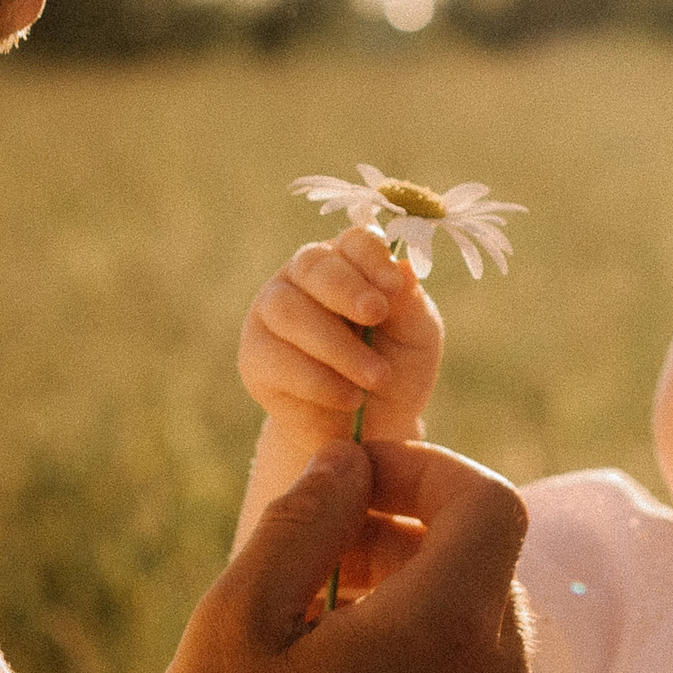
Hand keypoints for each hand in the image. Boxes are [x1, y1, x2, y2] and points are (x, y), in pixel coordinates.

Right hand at [125, 439, 537, 672]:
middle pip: (490, 567)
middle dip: (415, 534)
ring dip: (422, 602)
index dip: (429, 470)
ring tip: (327, 623)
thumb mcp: (235, 623)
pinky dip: (432, 666)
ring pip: (486, 632)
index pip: (490, 505)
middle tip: (326, 551)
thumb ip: (302, 523)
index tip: (359, 478)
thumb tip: (349, 463)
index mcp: (444, 636)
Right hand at [242, 226, 443, 468]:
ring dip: (336, 345)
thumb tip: (403, 268)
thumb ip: (410, 304)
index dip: (371, 257)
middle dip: (346, 290)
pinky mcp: (255, 358)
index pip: (353, 240)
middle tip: (377, 315)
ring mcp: (271, 314)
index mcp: (348, 263)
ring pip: (288, 310)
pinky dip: (318, 380)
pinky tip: (348, 398)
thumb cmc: (397, 372)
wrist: (371, 431)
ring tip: (375, 377)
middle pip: (312, 264)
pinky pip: (275, 358)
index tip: (394, 286)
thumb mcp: (417, 339)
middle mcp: (303, 279)